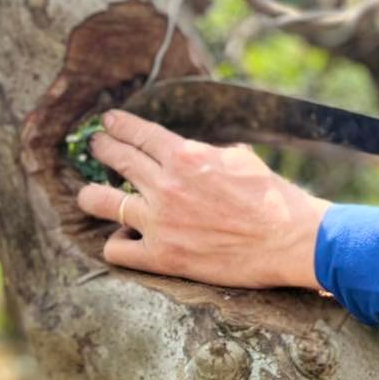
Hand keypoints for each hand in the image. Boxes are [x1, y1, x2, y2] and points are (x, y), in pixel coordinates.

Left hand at [74, 111, 329, 291]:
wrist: (289, 240)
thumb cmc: (272, 197)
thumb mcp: (241, 157)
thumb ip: (209, 151)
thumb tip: (197, 149)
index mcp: (186, 156)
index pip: (139, 133)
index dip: (118, 125)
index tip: (108, 122)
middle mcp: (166, 186)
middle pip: (116, 159)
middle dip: (101, 148)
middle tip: (96, 147)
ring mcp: (160, 223)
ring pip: (101, 202)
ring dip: (91, 196)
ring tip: (89, 195)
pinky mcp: (163, 257)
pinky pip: (117, 249)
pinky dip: (117, 243)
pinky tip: (124, 238)